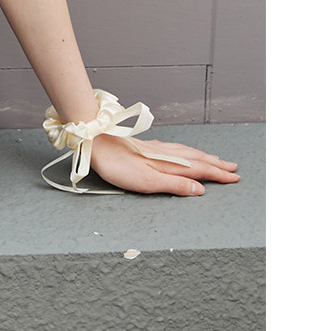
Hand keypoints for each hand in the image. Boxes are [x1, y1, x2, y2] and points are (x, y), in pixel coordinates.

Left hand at [87, 132, 240, 195]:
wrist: (95, 141)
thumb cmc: (117, 165)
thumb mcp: (147, 182)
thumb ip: (174, 185)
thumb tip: (200, 190)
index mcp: (169, 165)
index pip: (200, 170)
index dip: (218, 175)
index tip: (235, 178)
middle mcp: (165, 154)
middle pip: (197, 159)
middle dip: (216, 164)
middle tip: (233, 167)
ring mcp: (155, 148)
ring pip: (186, 151)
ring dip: (203, 155)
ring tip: (214, 158)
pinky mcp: (145, 146)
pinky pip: (174, 147)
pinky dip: (186, 149)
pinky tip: (182, 149)